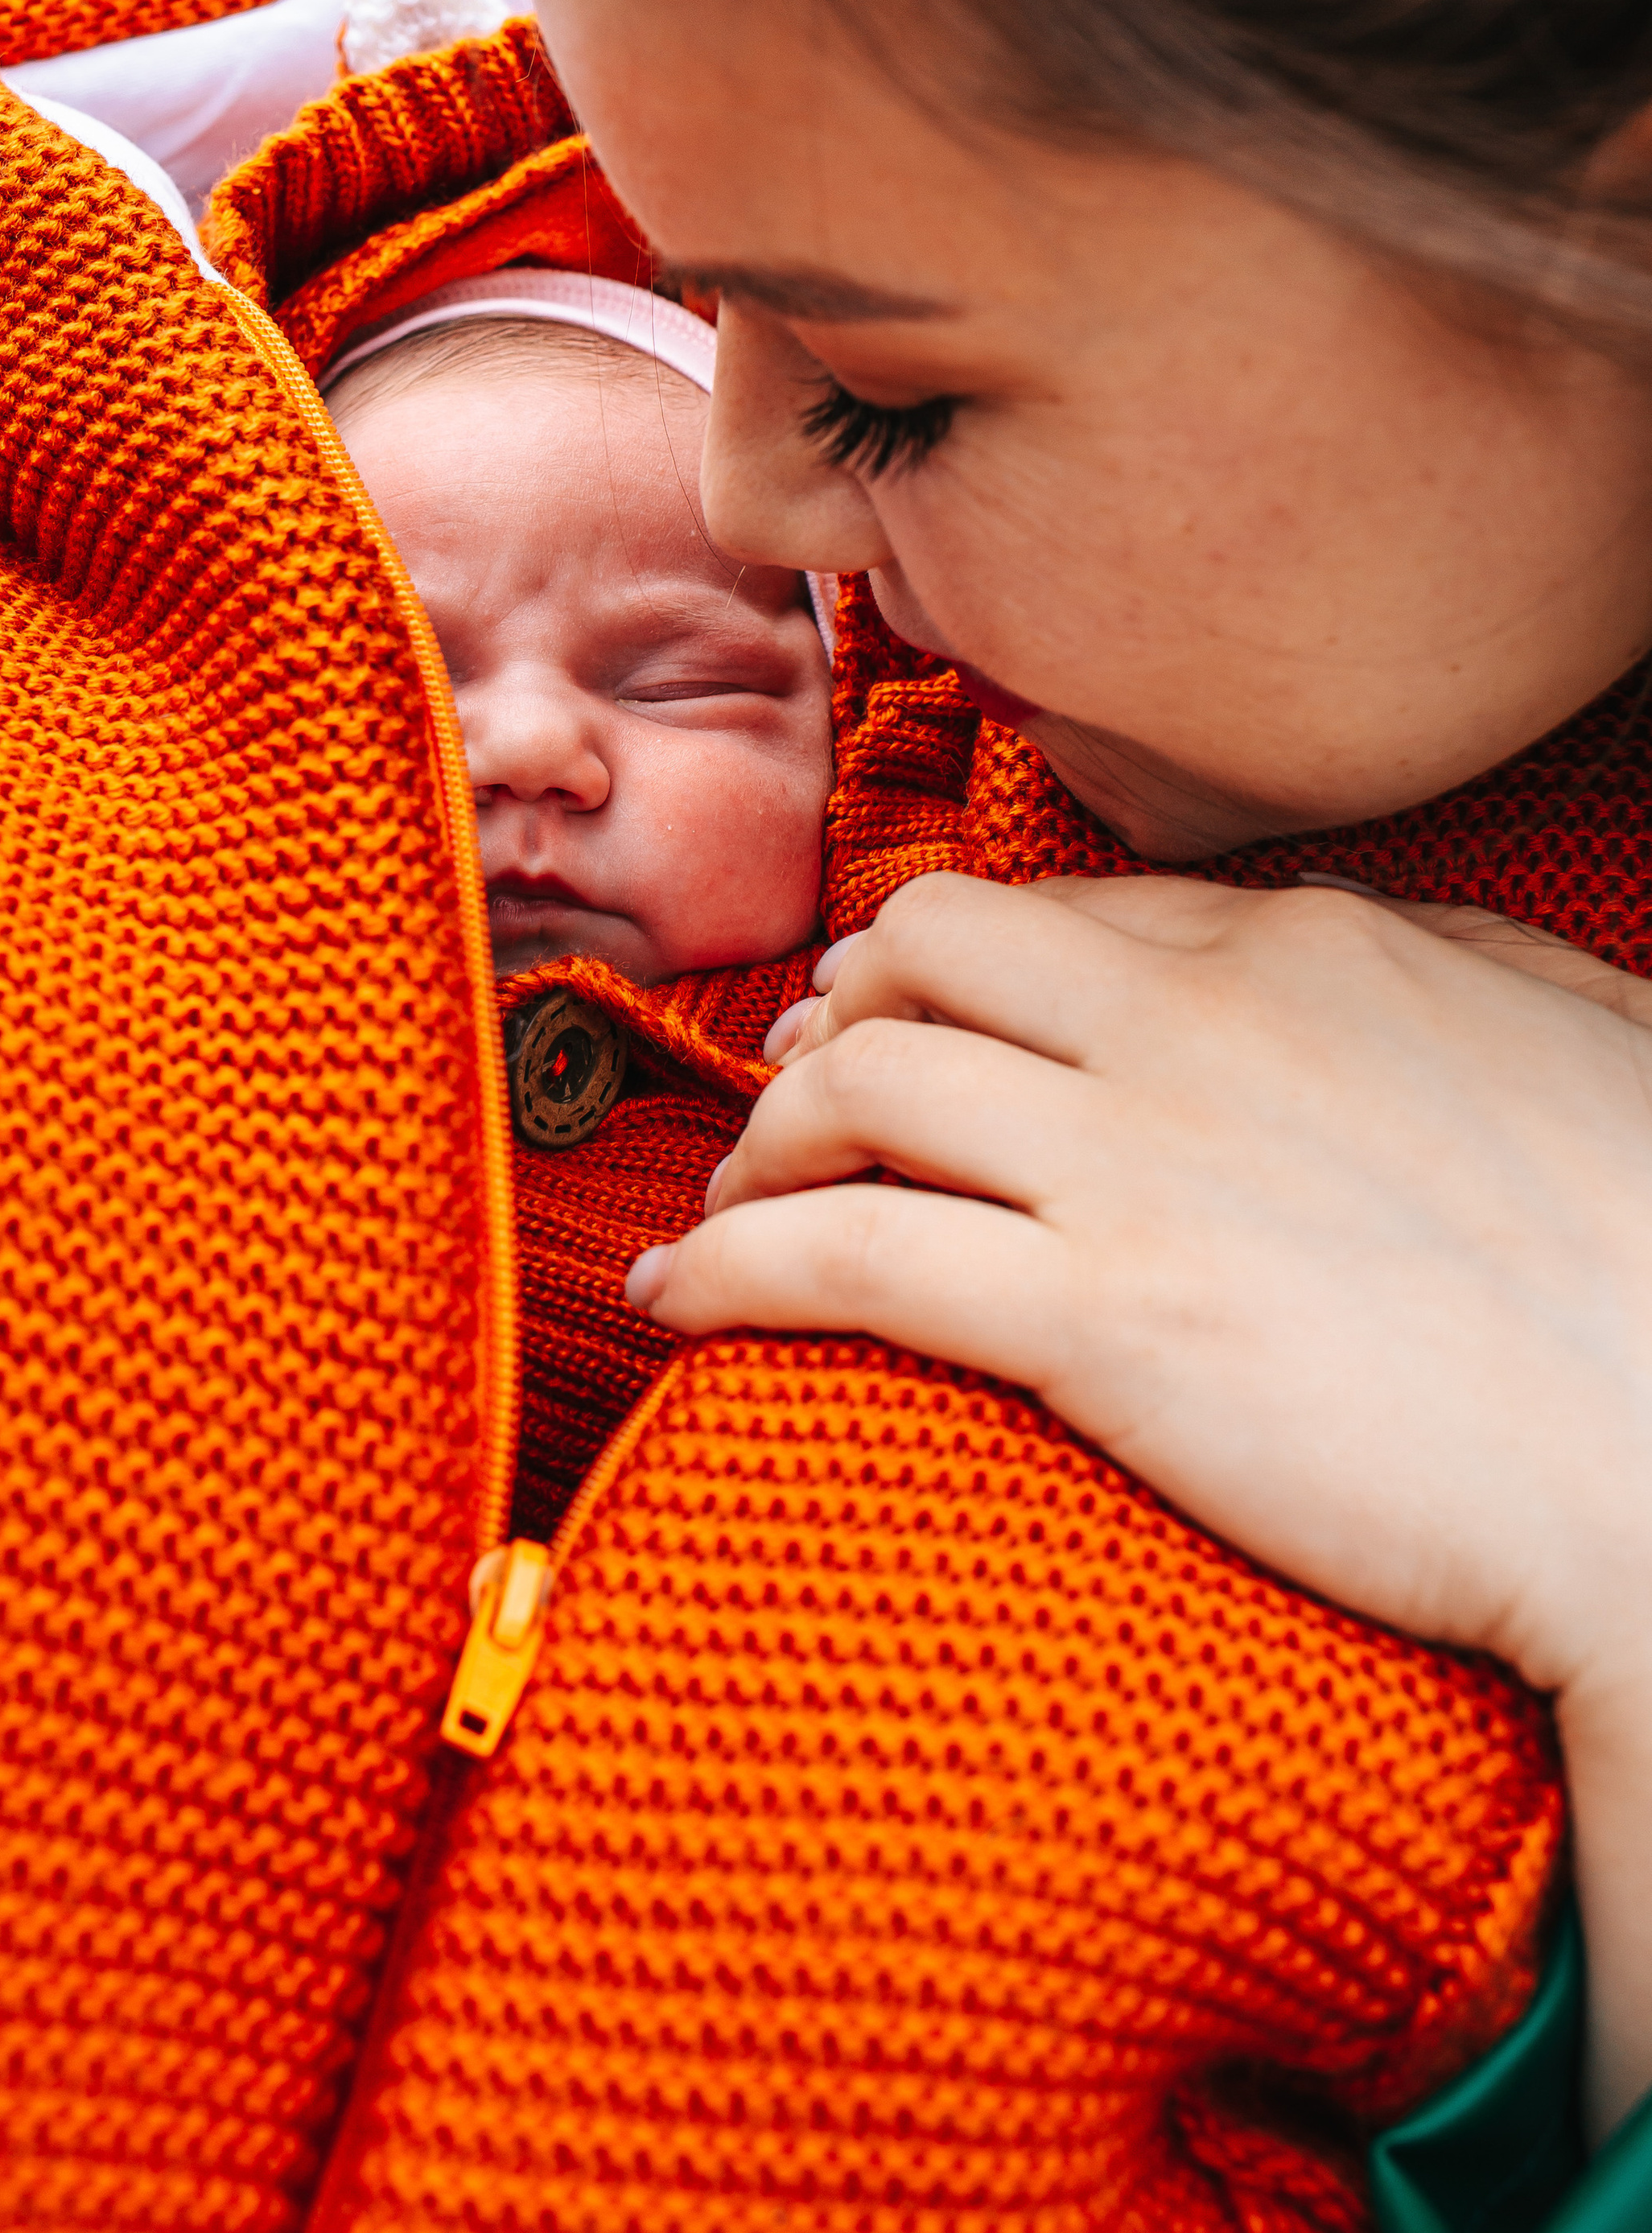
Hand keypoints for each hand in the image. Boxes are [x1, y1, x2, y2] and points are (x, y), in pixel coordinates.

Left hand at [631, 868, 1651, 2129]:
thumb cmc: (1650, 1261)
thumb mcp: (1565, 1035)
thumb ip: (1434, 967)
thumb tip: (1341, 942)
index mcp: (1308, 948)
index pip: (1060, 911)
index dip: (948, 964)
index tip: (896, 1019)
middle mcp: (1199, 1025)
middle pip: (925, 949)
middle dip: (837, 1011)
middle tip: (802, 1095)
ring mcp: (1139, 1165)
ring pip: (857, 1084)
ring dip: (764, 1142)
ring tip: (730, 1207)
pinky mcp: (1101, 1322)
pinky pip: (843, 1259)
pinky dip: (729, 1269)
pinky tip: (678, 1300)